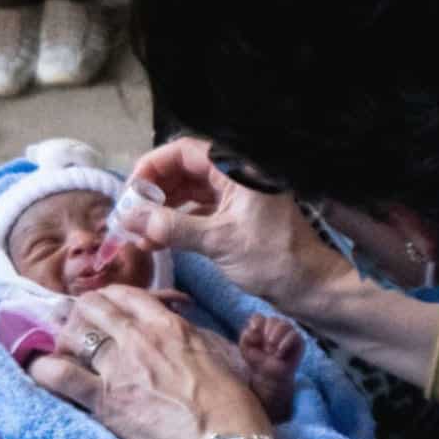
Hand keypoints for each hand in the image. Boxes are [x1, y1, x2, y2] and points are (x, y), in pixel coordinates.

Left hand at [41, 285, 270, 438]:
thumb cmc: (233, 406)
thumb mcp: (217, 355)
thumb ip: (190, 337)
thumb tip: (179, 329)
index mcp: (169, 325)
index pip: (125, 294)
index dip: (111, 300)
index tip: (108, 311)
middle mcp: (139, 338)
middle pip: (94, 306)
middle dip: (83, 314)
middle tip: (81, 328)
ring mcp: (119, 368)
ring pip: (74, 333)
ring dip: (65, 339)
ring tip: (64, 350)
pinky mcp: (105, 400)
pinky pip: (60, 376)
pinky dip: (44, 370)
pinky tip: (39, 369)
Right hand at [124, 137, 343, 313]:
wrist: (311, 286)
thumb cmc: (272, 259)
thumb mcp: (218, 241)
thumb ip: (171, 226)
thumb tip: (128, 218)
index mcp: (237, 168)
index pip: (184, 151)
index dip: (152, 167)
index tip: (130, 193)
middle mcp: (236, 175)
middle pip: (184, 170)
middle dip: (154, 192)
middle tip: (130, 217)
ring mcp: (237, 196)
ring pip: (190, 192)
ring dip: (163, 211)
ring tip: (140, 235)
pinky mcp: (236, 216)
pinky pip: (200, 210)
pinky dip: (178, 223)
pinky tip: (158, 241)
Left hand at [237, 313, 301, 422]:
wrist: (269, 376)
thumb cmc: (257, 360)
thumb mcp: (245, 349)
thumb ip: (245, 337)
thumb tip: (253, 330)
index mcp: (262, 325)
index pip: (259, 317)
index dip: (256, 323)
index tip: (254, 332)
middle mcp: (276, 326)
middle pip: (273, 320)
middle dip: (267, 334)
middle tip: (265, 349)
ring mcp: (288, 332)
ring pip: (285, 324)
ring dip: (276, 338)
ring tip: (271, 351)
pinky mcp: (298, 341)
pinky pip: (294, 334)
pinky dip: (285, 343)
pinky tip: (279, 354)